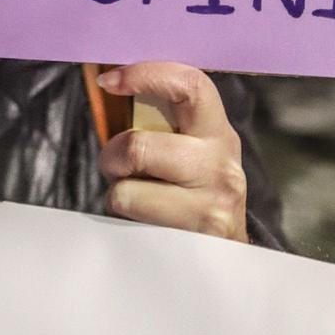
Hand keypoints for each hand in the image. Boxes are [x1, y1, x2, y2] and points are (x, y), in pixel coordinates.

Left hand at [97, 63, 248, 243]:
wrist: (227, 259)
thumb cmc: (193, 195)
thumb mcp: (190, 153)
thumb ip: (159, 123)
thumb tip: (107, 84)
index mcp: (217, 133)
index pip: (191, 85)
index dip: (145, 75)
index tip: (108, 81)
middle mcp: (220, 166)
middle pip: (137, 147)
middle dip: (112, 156)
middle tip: (118, 166)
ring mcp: (210, 206)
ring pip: (126, 191)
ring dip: (119, 195)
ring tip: (139, 200)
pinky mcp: (192, 240)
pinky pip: (130, 224)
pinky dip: (125, 221)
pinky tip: (147, 224)